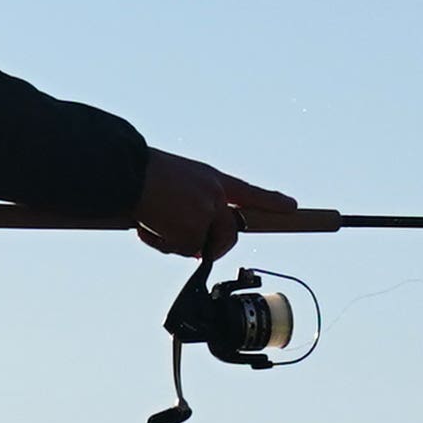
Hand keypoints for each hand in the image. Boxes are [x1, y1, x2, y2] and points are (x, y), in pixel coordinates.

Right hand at [136, 150, 285, 258]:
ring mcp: (207, 215)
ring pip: (198, 246)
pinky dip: (160, 243)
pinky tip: (147, 225)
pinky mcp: (194, 231)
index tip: (292, 206)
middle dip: (215, 247)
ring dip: (175, 242)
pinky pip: (180, 249)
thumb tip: (191, 239)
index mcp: (212, 179)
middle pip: (229, 233)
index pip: (248, 192)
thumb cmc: (142, 172)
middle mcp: (215, 196)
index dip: (271, 201)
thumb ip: (191, 203)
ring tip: (152, 221)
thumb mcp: (176, 180)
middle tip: (196, 250)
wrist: (129, 172)